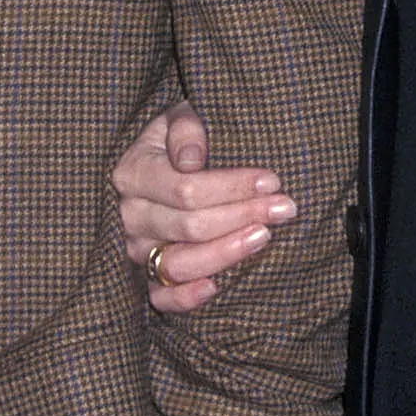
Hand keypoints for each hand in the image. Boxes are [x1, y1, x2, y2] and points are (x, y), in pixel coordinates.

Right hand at [112, 104, 296, 310]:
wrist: (162, 163)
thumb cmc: (179, 138)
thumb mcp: (180, 117)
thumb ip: (185, 127)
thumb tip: (190, 159)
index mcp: (133, 173)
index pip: (185, 188)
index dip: (232, 187)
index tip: (273, 181)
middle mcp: (130, 215)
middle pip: (190, 226)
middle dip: (243, 215)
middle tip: (285, 208)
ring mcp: (136, 249)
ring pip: (179, 263)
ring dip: (226, 253)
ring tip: (264, 236)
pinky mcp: (146, 277)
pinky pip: (160, 297)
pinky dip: (185, 298)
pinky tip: (216, 288)